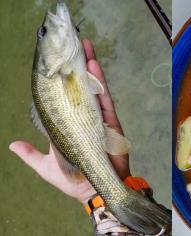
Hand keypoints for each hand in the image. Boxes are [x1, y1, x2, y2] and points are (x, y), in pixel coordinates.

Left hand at [9, 39, 130, 203]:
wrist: (94, 190)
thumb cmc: (71, 179)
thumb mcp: (44, 166)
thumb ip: (31, 154)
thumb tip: (12, 143)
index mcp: (69, 123)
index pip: (63, 96)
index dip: (61, 78)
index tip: (57, 61)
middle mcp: (83, 115)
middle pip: (79, 85)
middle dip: (77, 64)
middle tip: (73, 43)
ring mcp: (97, 116)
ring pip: (92, 86)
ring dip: (89, 65)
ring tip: (84, 45)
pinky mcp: (110, 120)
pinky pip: (103, 97)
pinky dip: (99, 81)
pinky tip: (93, 64)